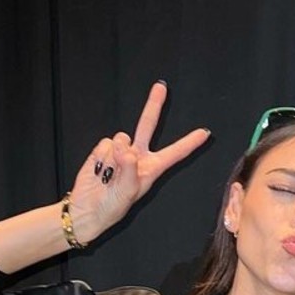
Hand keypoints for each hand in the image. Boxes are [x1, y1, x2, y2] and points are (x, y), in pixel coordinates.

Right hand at [67, 82, 209, 242]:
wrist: (88, 208)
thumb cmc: (112, 206)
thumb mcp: (127, 192)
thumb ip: (129, 168)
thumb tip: (126, 147)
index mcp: (152, 168)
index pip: (175, 153)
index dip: (189, 142)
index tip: (205, 133)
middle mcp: (139, 156)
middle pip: (147, 125)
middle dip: (154, 105)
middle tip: (161, 86)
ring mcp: (121, 151)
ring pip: (121, 139)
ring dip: (114, 156)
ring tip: (109, 174)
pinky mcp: (104, 149)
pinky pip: (105, 144)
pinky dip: (101, 156)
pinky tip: (100, 169)